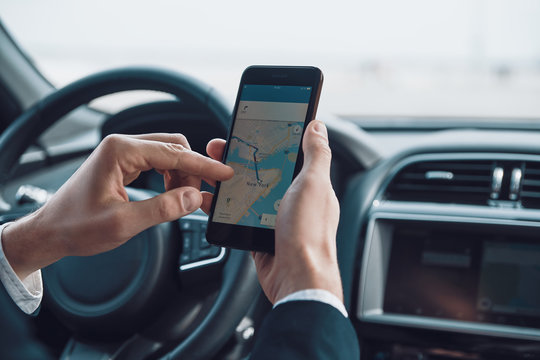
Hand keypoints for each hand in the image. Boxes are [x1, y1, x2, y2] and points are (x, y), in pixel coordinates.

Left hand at [2, 133, 232, 279]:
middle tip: (199, 197)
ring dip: (182, 175)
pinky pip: (157, 162)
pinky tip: (171, 195)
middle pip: (174, 147)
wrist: (50, 232)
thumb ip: (163, 209)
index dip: (203, 166)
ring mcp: (122, 153)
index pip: (174, 153)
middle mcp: (122, 145)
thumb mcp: (123, 223)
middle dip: (192, 171)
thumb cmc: (76, 227)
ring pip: (168, 154)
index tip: (224, 173)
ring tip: (182, 201)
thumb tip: (194, 198)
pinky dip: (171, 177)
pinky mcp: (123, 163)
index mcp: (120, 151)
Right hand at [205, 121, 342, 303]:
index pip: (283, 153)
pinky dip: (222, 206)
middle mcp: (291, 199)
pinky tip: (209, 199)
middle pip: (260, 170)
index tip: (245, 128)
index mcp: (307, 184)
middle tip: (216, 147)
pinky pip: (238, 215)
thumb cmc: (309, 232)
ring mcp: (274, 217)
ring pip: (245, 191)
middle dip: (237, 157)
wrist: (296, 278)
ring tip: (206, 170)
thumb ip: (316, 154)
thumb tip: (317, 126)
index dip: (264, 139)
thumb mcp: (313, 184)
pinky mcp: (259, 234)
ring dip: (225, 179)